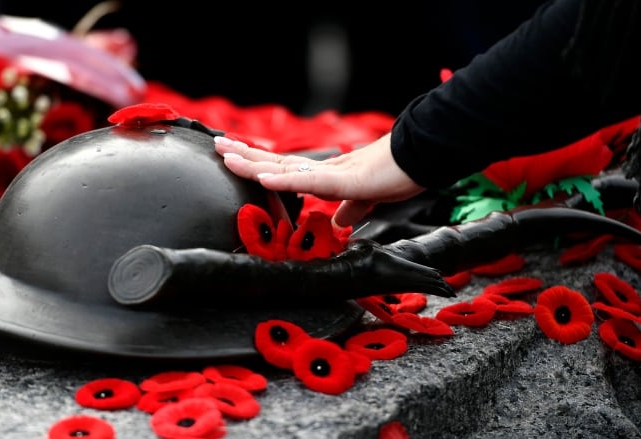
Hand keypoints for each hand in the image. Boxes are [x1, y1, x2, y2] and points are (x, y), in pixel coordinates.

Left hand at [215, 133, 425, 226]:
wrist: (424, 159)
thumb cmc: (398, 174)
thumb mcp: (367, 198)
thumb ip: (351, 209)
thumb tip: (340, 221)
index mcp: (326, 175)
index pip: (285, 169)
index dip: (260, 164)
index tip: (235, 157)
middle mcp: (323, 170)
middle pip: (276, 162)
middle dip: (245, 156)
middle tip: (216, 146)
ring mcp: (333, 174)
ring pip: (285, 168)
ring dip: (254, 163)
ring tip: (226, 156)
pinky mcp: (346, 181)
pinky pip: (310, 182)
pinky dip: (285, 180)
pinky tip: (263, 176)